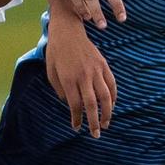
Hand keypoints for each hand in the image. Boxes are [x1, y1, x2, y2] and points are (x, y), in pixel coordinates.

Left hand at [45, 13, 116, 137]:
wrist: (68, 30)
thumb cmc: (56, 52)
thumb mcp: (51, 72)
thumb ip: (60, 90)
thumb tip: (69, 104)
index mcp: (69, 79)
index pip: (75, 105)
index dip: (77, 119)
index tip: (77, 127)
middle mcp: (84, 76)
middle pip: (92, 105)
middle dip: (94, 122)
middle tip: (96, 134)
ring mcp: (95, 70)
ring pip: (106, 97)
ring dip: (108, 113)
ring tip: (106, 123)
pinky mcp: (103, 64)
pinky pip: (112, 84)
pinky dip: (114, 97)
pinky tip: (112, 105)